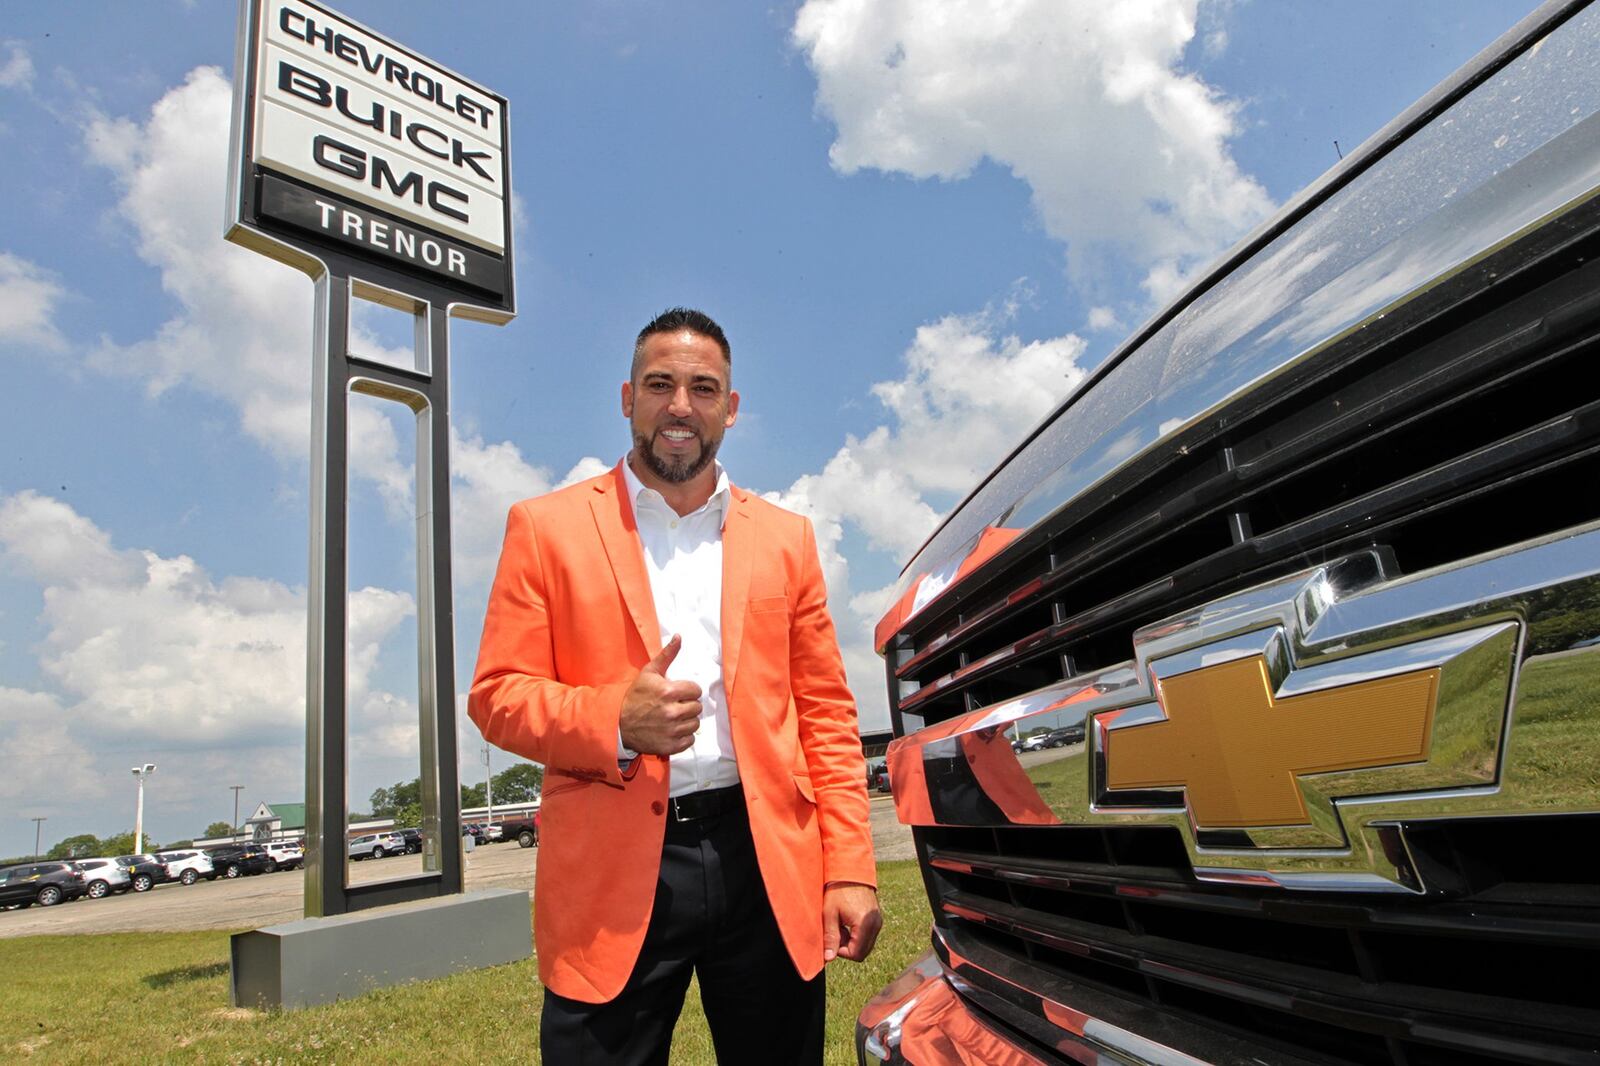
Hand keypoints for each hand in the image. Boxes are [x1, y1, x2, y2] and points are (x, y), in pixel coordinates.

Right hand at [619, 635, 702, 754]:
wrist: (619, 724)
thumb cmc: (634, 697)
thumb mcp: (648, 673)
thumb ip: (667, 655)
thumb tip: (679, 637)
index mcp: (668, 691)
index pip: (696, 691)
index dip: (688, 691)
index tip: (678, 693)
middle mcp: (672, 712)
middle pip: (697, 707)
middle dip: (688, 705)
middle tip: (675, 706)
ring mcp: (671, 730)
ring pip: (695, 724)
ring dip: (686, 721)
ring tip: (673, 718)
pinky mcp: (670, 745)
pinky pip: (690, 740)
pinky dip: (683, 737)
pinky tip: (672, 730)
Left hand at [822, 882, 881, 962]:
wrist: (851, 870)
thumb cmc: (838, 890)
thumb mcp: (830, 913)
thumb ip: (830, 937)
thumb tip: (829, 958)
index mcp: (865, 924)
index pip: (856, 954)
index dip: (841, 952)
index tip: (832, 938)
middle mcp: (875, 925)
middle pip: (862, 953)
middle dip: (847, 948)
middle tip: (836, 932)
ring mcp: (878, 922)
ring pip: (865, 945)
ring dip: (852, 941)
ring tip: (841, 925)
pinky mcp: (876, 918)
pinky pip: (868, 936)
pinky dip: (857, 935)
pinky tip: (847, 922)